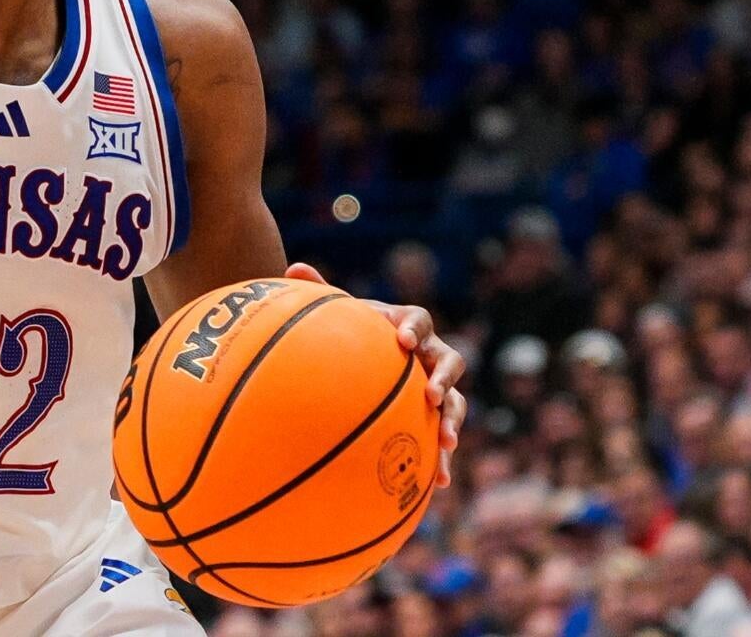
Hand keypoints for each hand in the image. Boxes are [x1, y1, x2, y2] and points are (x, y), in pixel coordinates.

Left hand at [284, 262, 466, 487]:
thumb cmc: (352, 336)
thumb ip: (320, 292)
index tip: (401, 340)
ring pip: (457, 402)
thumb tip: (293, 266)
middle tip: (431, 394)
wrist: (369, 361)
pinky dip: (443, 459)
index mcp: (406, 326)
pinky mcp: (434, 419)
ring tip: (446, 441)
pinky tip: (440, 484)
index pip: (419, 320)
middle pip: (450, 361)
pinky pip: (443, 438)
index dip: (413, 329)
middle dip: (444, 378)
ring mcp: (437, 388)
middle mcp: (429, 355)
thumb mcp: (339, 317)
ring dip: (454, 420)